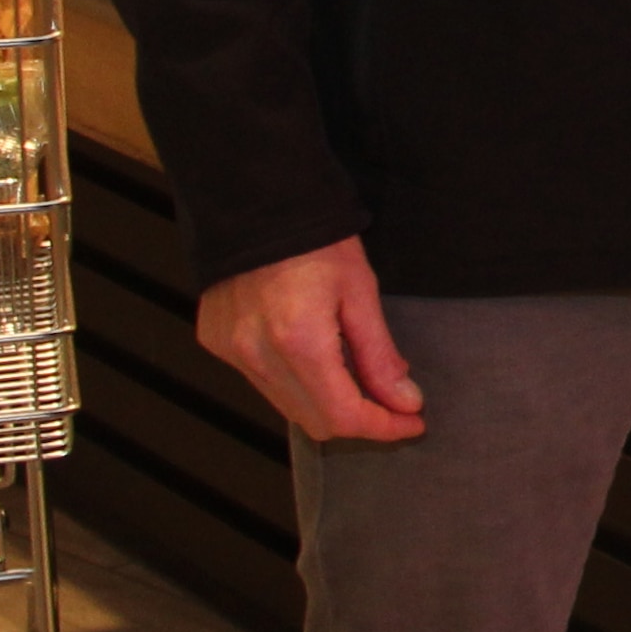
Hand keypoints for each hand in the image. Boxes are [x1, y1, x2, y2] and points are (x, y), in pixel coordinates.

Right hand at [198, 239, 424, 444]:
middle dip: (360, 420)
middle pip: (315, 421)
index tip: (413, 422)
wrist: (256, 204)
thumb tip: (405, 402)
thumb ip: (380, 355)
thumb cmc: (317, 241)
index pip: (344, 415)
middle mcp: (257, 355)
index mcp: (299, 341)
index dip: (384, 427)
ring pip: (287, 407)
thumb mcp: (361, 292)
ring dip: (327, 405)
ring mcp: (230, 352)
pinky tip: (316, 358)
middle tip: (395, 403)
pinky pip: (262, 382)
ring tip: (360, 381)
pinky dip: (295, 383)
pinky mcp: (216, 343)